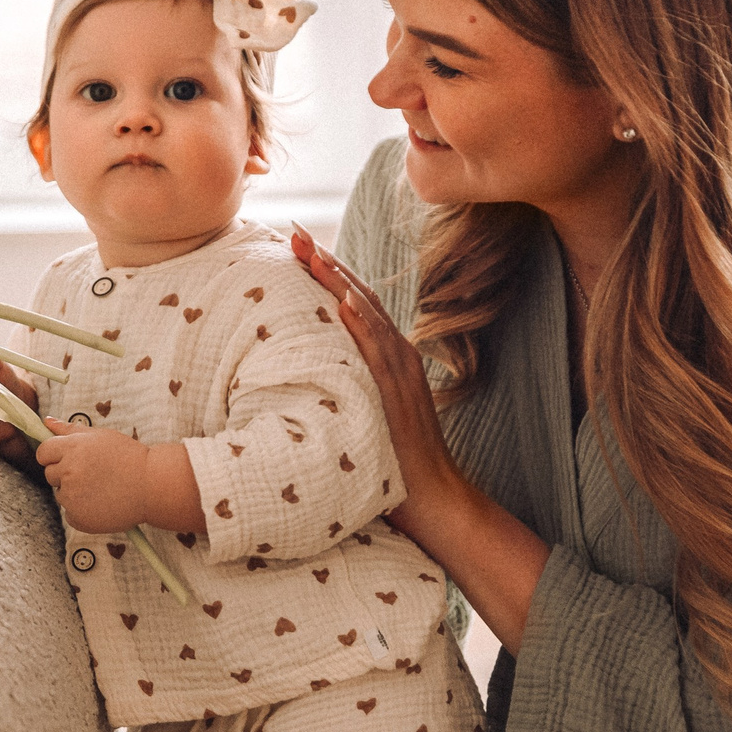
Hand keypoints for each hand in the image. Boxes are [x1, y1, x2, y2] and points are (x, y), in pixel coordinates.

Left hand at [35, 423, 160, 531]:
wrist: (152, 485)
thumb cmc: (128, 457)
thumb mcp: (100, 436)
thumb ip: (69, 429)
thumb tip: (46, 421)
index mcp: (72, 448)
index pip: (43, 453)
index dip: (53, 456)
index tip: (68, 460)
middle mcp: (68, 471)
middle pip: (50, 474)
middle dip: (66, 474)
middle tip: (93, 475)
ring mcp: (72, 496)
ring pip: (61, 495)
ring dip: (75, 493)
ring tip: (102, 489)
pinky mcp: (78, 517)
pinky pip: (71, 514)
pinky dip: (83, 512)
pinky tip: (103, 504)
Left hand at [289, 225, 468, 544]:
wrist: (437, 498)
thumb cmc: (394, 462)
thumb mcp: (364, 410)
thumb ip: (345, 385)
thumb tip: (306, 375)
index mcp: (386, 355)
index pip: (352, 302)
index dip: (326, 273)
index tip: (296, 246)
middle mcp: (396, 355)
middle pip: (358, 297)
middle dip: (326, 263)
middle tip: (293, 233)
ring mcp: (401, 372)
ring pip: (368, 316)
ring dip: (339, 282)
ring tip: (312, 252)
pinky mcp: (401, 394)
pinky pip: (381, 354)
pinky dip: (365, 326)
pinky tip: (345, 304)